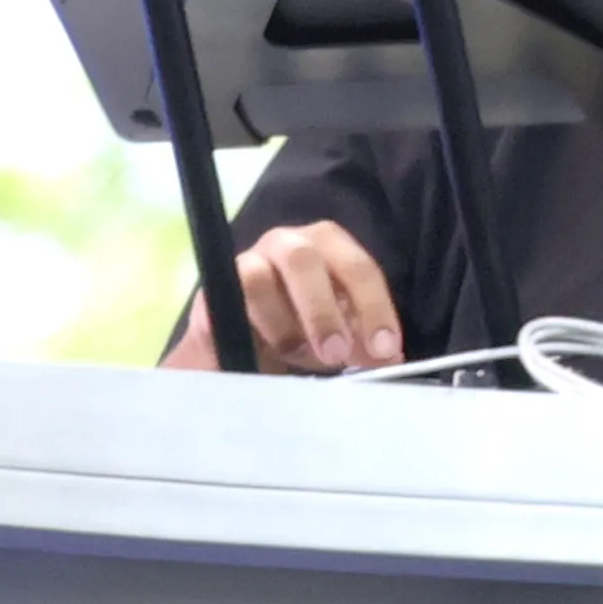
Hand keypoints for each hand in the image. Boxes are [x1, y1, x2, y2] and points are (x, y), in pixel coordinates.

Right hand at [165, 221, 407, 373]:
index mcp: (330, 246)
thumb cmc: (305, 328)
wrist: (249, 340)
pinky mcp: (213, 287)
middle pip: (304, 261)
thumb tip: (388, 360)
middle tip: (336, 354)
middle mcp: (288, 243)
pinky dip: (245, 329)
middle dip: (323, 312)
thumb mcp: (342, 332)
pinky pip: (224, 304)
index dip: (375, 310)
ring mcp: (246, 260)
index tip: (385, 351)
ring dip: (281, 324)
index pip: (359, 268)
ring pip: (258, 279)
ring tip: (296, 356)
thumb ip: (363, 342)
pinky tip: (258, 354)